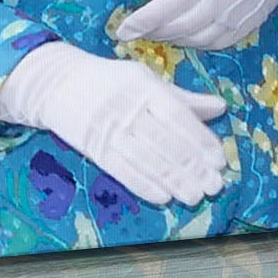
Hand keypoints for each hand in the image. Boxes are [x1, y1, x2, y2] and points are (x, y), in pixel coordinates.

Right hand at [0, 41, 226, 207]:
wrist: (55, 82)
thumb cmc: (108, 81)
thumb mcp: (143, 79)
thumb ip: (182, 98)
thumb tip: (221, 107)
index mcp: (142, 85)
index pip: (177, 115)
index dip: (200, 140)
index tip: (219, 160)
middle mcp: (126, 107)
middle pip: (164, 142)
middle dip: (192, 167)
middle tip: (214, 186)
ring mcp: (108, 128)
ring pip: (146, 160)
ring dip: (173, 181)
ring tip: (195, 197)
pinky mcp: (93, 147)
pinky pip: (122, 170)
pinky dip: (144, 186)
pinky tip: (163, 197)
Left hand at [117, 0, 277, 49]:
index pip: (163, 8)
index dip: (139, 22)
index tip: (120, 30)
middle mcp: (217, 4)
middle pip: (175, 28)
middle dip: (150, 32)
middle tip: (131, 32)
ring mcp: (232, 21)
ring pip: (192, 40)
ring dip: (168, 38)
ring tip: (152, 31)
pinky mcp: (243, 31)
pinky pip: (210, 44)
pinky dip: (191, 42)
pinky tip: (179, 35)